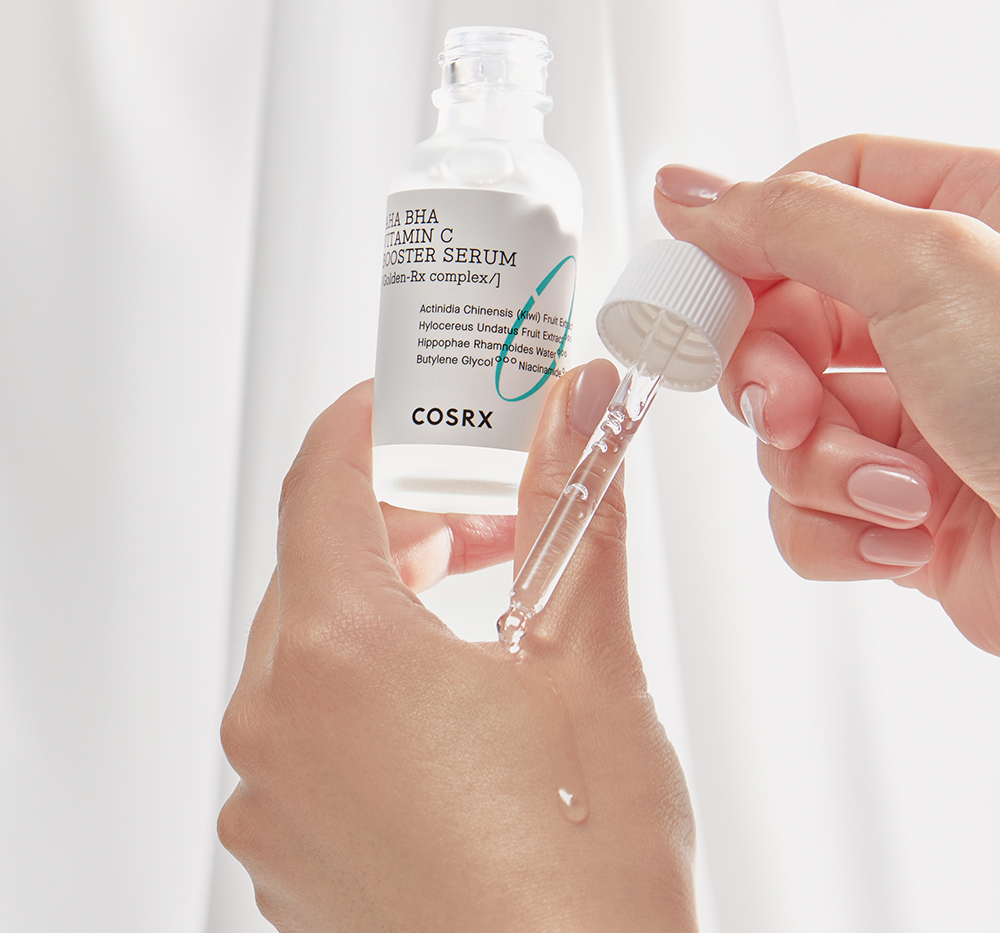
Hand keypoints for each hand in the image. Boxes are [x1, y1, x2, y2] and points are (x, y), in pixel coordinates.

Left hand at [218, 363, 696, 932]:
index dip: (367, 423)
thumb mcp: (589, 659)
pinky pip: (306, 724)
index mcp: (338, 658)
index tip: (408, 401)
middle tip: (482, 505)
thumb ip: (576, 512)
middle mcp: (275, 726)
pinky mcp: (288, 851)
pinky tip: (444, 694)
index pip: (322, 481)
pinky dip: (364, 679)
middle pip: (318, 563)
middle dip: (401, 517)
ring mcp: (271, 798)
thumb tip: (581, 410)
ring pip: (309, 645)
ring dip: (387, 598)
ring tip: (479, 591)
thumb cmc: (591, 868)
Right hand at [654, 135, 999, 655]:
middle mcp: (934, 319)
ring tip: (893, 489)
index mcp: (963, 225)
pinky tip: (904, 534)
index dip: (747, 241)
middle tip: (788, 408)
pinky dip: (835, 529)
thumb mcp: (929, 271)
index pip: (814, 199)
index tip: (700, 287)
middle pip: (779, 317)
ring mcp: (912, 414)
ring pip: (783, 424)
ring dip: (818, 468)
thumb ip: (794, 220)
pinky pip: (802, 507)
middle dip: (771, 378)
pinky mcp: (895, 502)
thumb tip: (687, 194)